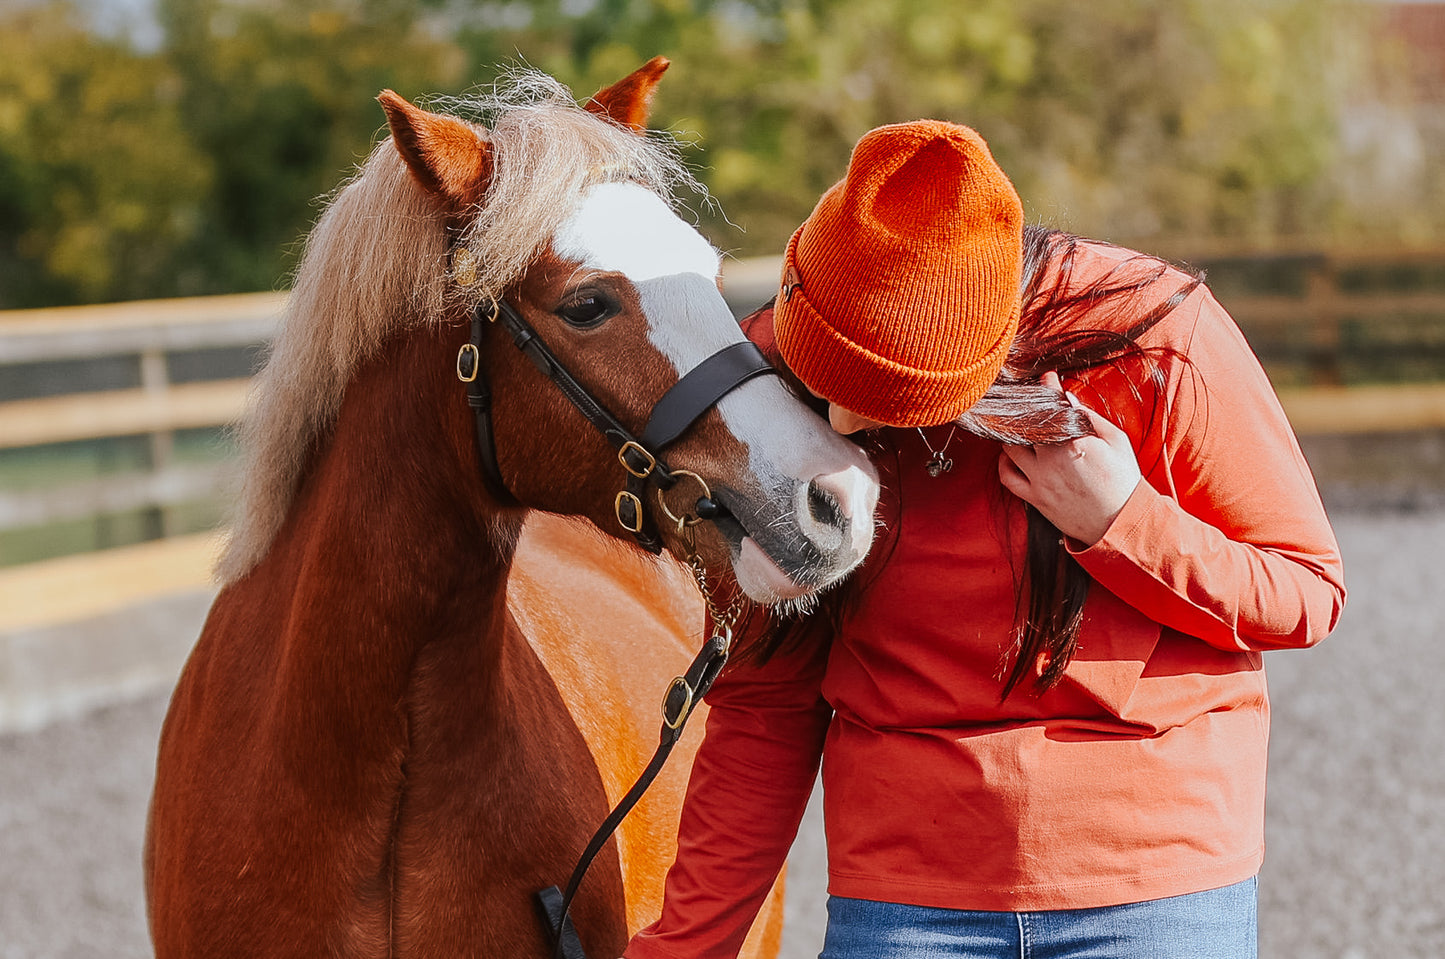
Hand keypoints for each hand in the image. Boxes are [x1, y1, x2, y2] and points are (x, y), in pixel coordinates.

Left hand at [997, 372, 1141, 545]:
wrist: (1121, 521)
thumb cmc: (1123, 479)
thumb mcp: (1116, 441)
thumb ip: (1089, 418)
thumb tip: (1067, 398)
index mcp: (1074, 441)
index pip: (1051, 406)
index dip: (1047, 387)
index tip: (1048, 379)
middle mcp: (1051, 459)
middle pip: (1024, 425)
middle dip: (1027, 410)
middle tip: (1032, 405)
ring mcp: (1040, 479)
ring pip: (1009, 448)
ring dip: (1012, 435)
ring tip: (1023, 430)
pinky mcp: (1034, 498)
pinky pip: (1006, 477)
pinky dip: (1003, 463)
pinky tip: (1011, 455)